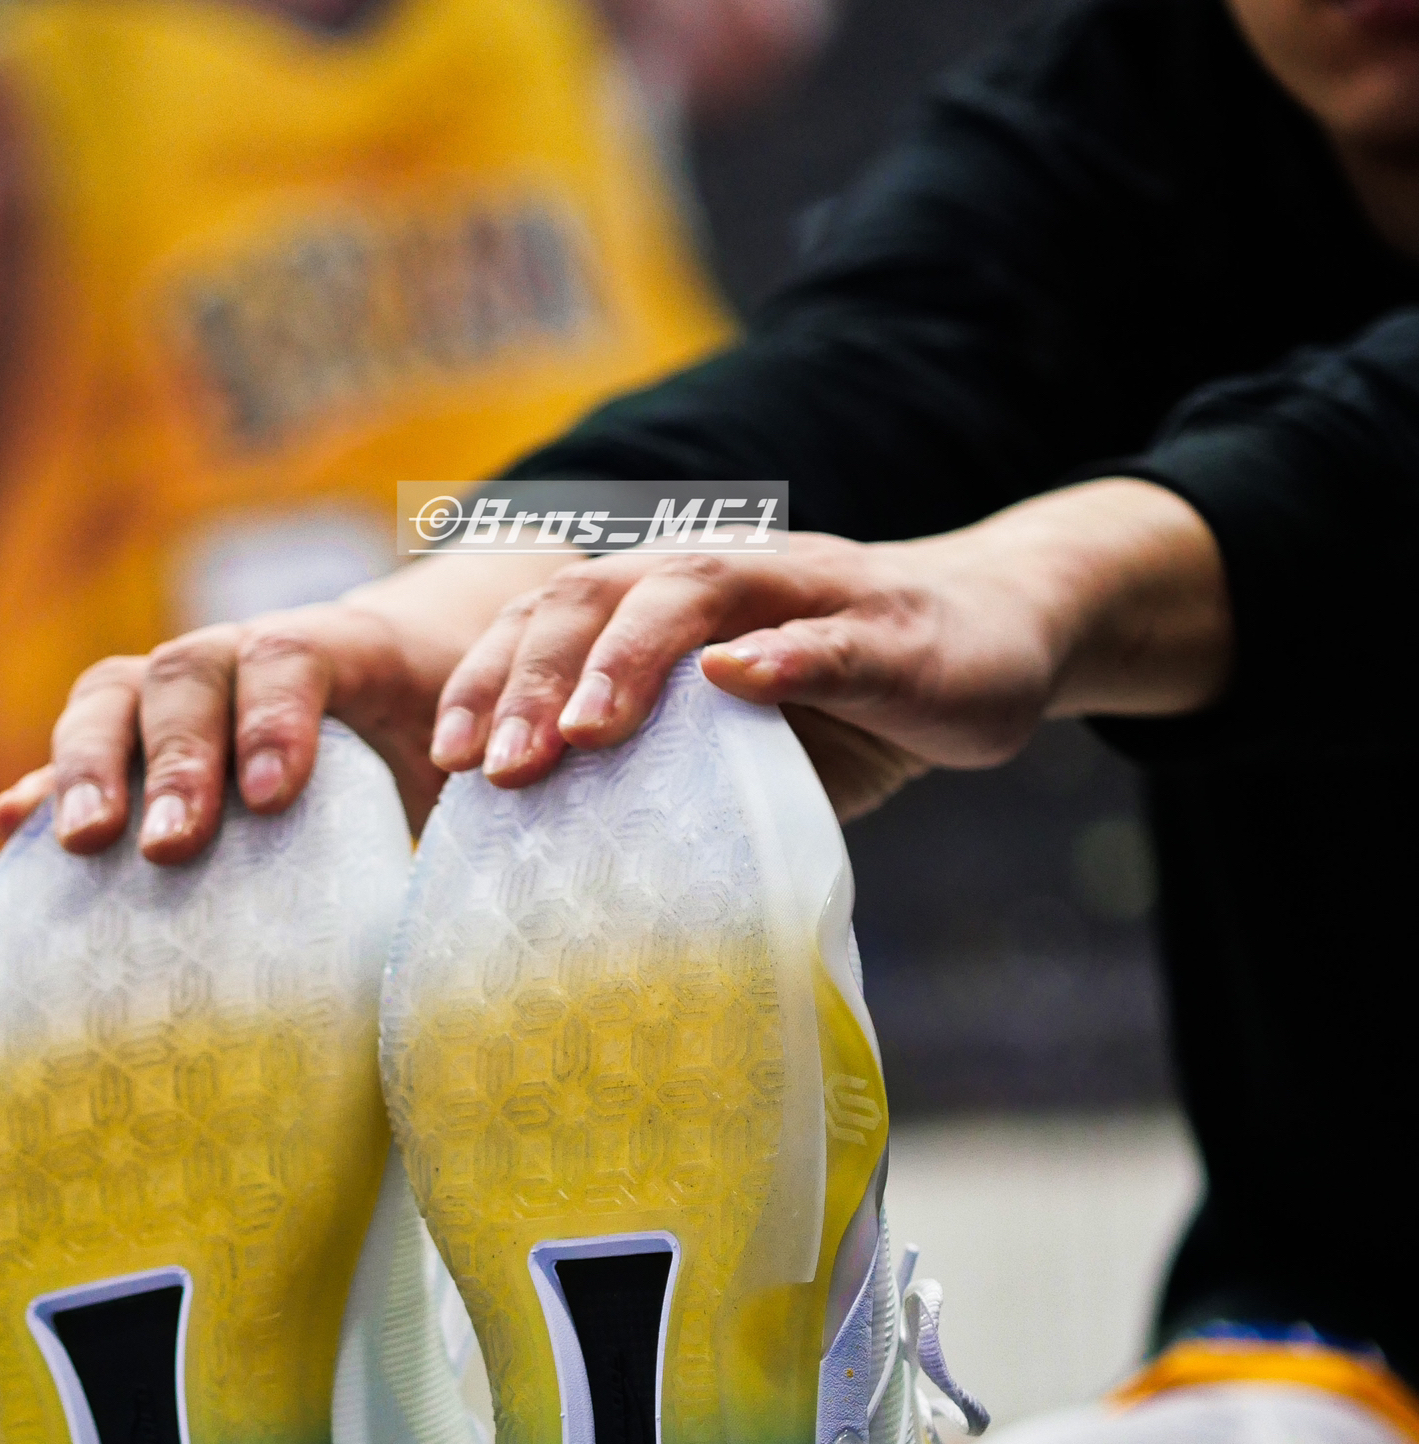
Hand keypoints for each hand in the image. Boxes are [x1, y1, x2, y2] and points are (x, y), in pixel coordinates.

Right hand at [0, 553, 558, 861]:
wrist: (409, 695)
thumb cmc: (446, 747)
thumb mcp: (465, 762)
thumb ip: (460, 806)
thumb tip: (469, 916)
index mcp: (342, 648)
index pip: (296, 656)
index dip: (276, 717)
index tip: (275, 796)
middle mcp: (248, 653)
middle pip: (190, 670)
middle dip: (176, 756)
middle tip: (171, 843)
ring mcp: (185, 689)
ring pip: (118, 692)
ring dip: (93, 763)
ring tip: (84, 842)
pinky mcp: (140, 735)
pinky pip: (83, 748)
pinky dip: (46, 782)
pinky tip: (8, 825)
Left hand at [429, 479, 1231, 818]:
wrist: (999, 634)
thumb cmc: (842, 701)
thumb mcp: (730, 743)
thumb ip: (652, 772)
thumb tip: (550, 865)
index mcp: (665, 604)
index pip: (551, 623)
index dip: (491, 681)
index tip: (445, 762)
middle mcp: (719, 578)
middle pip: (598, 600)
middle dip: (534, 679)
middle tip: (494, 766)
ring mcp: (803, 594)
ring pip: (695, 599)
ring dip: (630, 660)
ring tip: (584, 730)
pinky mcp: (885, 631)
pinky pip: (825, 637)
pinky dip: (779, 654)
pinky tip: (738, 681)